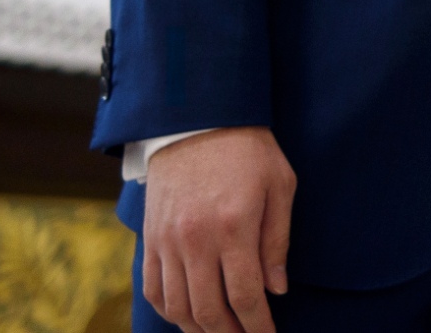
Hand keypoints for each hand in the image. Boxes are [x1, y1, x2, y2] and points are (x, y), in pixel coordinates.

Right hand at [142, 127, 294, 332]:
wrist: (197, 119)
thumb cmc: (248, 150)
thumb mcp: (280, 185)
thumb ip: (278, 241)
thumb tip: (278, 289)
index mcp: (234, 227)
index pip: (246, 296)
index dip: (259, 326)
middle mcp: (196, 240)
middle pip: (209, 311)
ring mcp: (167, 242)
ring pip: (178, 307)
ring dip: (200, 329)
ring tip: (221, 332)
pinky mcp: (150, 238)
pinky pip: (153, 289)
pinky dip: (170, 311)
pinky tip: (188, 316)